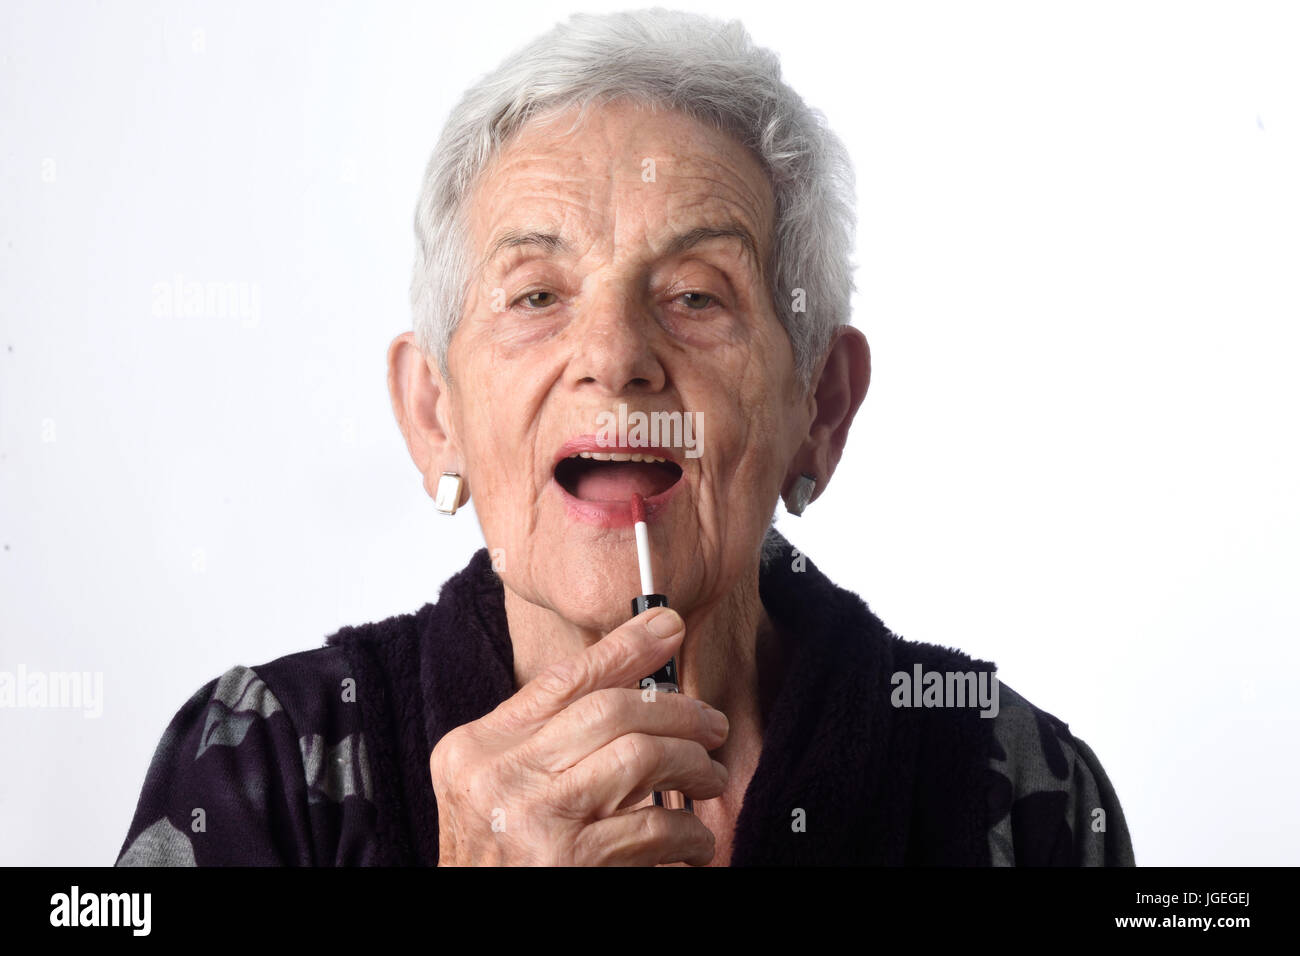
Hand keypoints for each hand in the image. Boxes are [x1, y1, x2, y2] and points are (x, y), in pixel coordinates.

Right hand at [430, 606, 729, 864]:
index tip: (669, 626)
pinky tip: (693, 841)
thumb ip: (548, 743)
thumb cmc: (502, 864)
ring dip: (692, 765)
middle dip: (677, 710)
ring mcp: (531, 821)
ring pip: (640, 757)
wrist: (481, 937)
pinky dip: (688, 832)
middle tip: (711, 724)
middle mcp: (497, 777)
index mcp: (475, 749)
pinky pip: (653, 826)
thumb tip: (634, 691)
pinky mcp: (569, 864)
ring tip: (709, 778)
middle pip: (610, 711)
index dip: (624, 647)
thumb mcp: (501, 790)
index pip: (562, 680)